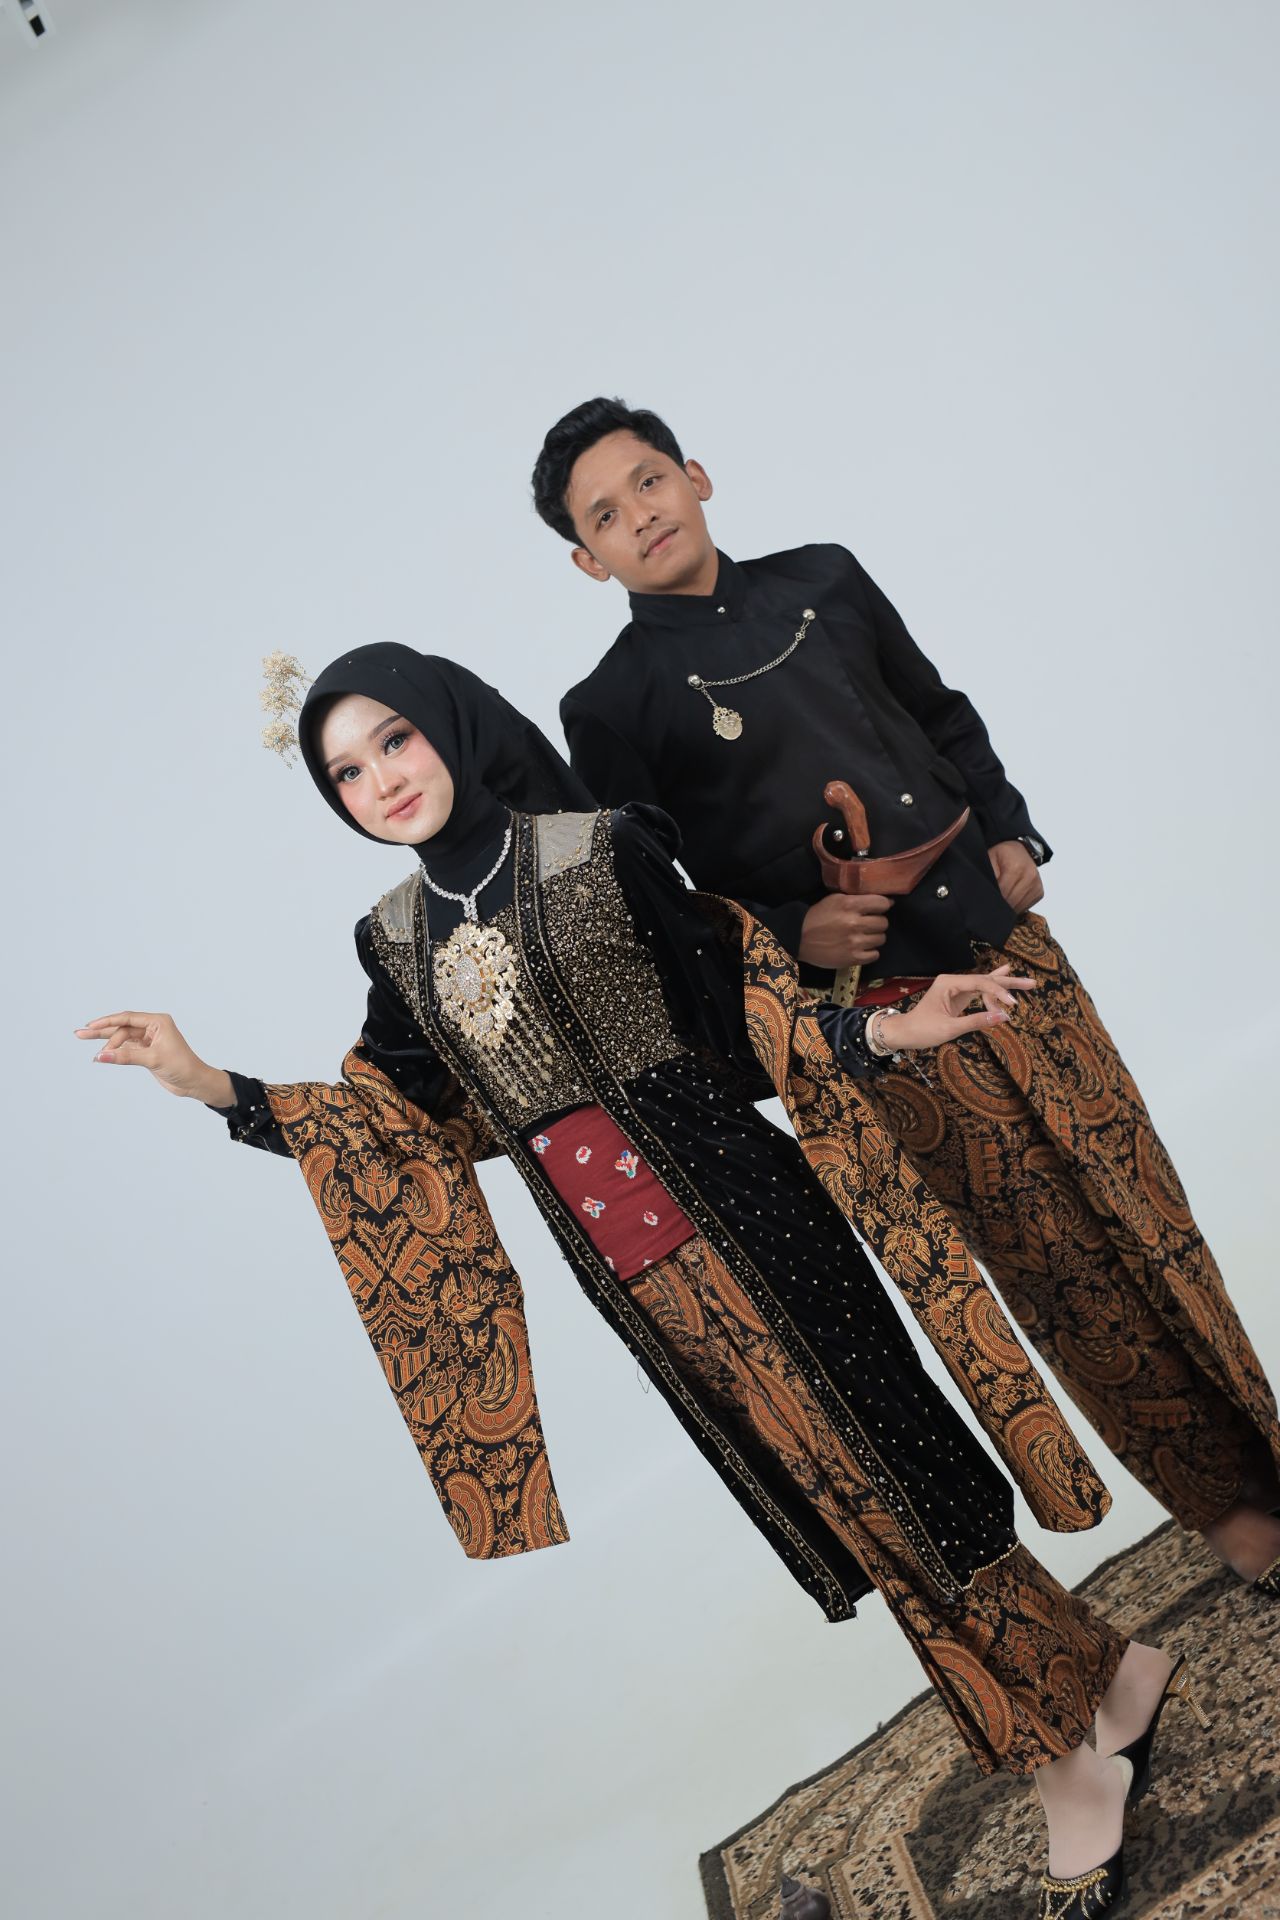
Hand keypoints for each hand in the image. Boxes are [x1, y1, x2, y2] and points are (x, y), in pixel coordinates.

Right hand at [75, 1011, 232, 1105]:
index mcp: (158, 1022)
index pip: (127, 1018)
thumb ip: (126, 1057)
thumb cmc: (181, 1067)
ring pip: (122, 1038)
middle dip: (102, 1031)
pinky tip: (101, 1056)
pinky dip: (114, 1052)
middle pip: (121, 1027)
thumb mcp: (152, 1059)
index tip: (90, 1026)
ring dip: (106, 1043)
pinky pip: (126, 1049)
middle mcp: (153, 1027)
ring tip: (87, 1045)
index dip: (107, 1021)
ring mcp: (149, 1039)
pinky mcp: (146, 1051)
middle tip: (80, 1034)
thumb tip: (101, 1055)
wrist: (194, 1082)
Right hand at [799, 892, 892, 967]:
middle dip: (877, 922)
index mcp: (850, 905)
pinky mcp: (853, 958)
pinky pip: (875, 955)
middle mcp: (854, 923)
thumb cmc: (817, 916)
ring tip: (863, 936)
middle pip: (883, 922)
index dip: (883, 905)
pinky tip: (861, 948)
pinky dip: (870, 952)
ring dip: (874, 937)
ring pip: (881, 939)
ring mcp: (855, 943)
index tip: (879, 908)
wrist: (798, 938)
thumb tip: (882, 901)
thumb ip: (856, 899)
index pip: (882, 903)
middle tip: (868, 923)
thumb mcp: (835, 899)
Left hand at [886, 966, 1036, 1050]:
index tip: (1012, 1006)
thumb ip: (977, 1021)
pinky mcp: (957, 996)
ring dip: (1004, 986)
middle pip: (986, 979)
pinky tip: (1004, 975)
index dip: (998, 993)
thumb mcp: (950, 1029)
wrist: (904, 1033)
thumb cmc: (922, 1030)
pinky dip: (992, 989)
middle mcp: (953, 981)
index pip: (980, 982)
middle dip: (1009, 983)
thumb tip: (1003, 1017)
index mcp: (949, 983)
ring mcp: (955, 988)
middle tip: (1032, 983)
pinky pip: (978, 991)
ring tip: (1027, 983)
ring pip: (984, 984)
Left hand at [988, 840, 1044, 911]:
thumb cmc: (1003, 855)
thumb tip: (987, 892)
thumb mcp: (990, 858)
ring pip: (1018, 907)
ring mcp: (1037, 885)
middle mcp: (1030, 876)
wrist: (1019, 851)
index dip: (993, 898)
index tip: (987, 898)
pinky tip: (1010, 896)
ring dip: (1008, 906)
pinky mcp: (1039, 892)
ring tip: (1001, 896)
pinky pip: (1024, 906)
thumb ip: (989, 875)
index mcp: (1016, 867)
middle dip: (1000, 904)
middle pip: (1011, 901)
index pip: (1003, 892)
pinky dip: (1015, 905)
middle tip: (991, 899)